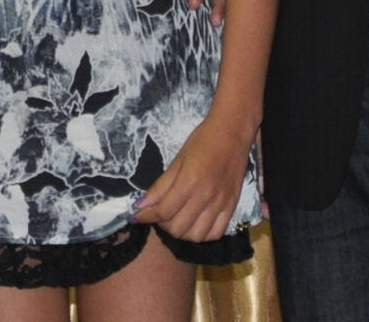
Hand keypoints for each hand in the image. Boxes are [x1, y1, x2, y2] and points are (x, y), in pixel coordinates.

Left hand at [133, 110, 253, 242]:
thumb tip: (140, 205)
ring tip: (177, 219)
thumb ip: (160, 186)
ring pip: (196, 236)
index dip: (146, 217)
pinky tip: (195, 223)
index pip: (163, 211)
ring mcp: (221, 204)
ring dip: (182, 232)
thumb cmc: (202, 141)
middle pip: (178, 228)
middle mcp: (206, 196)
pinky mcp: (232, 207)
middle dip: (162, 224)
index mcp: (189, 182)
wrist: (232, 133)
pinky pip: (216, 234)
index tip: (136, 216)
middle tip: (159, 214)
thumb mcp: (177, 160)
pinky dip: (202, 234)